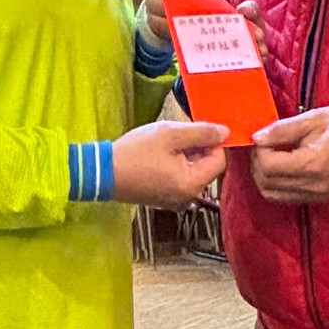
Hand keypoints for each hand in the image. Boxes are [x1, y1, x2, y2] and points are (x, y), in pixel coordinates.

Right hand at [110, 118, 229, 206]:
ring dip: (185, 154)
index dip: (212, 141)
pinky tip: (158, 155)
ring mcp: (175, 200)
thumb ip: (201, 132)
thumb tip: (226, 133)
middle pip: (207, 167)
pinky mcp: (164, 198)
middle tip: (176, 134)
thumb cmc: (136, 152)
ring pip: (192, 171)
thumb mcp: (170, 134)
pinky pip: (179, 178)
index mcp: (193, 183)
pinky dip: (175, 164)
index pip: (219, 160)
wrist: (103, 173)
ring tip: (164, 144)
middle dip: (197, 148)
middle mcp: (188, 196)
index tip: (194, 129)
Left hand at [249, 107, 328, 203]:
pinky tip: (282, 167)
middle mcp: (313, 186)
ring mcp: (316, 196)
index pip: (268, 166)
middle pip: (266, 184)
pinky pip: (285, 198)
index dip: (260, 151)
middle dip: (258, 164)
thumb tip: (257, 138)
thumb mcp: (315, 118)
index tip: (266, 137)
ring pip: (272, 195)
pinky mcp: (318, 199)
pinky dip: (275, 185)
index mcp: (313, 164)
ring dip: (263, 177)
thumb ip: (283, 129)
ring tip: (272, 156)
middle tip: (265, 145)